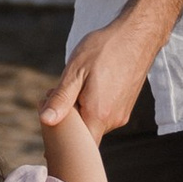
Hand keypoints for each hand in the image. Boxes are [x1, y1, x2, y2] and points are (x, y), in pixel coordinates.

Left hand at [42, 13, 156, 140]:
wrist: (137, 36)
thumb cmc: (105, 49)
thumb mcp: (76, 71)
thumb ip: (61, 99)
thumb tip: (45, 120)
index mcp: (98, 115)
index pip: (77, 145)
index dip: (60, 139)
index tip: (48, 119)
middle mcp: (113, 120)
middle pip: (83, 133)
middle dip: (66, 119)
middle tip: (53, 95)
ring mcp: (121, 114)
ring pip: (93, 122)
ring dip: (79, 110)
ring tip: (74, 86)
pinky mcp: (125, 106)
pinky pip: (103, 114)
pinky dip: (91, 106)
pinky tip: (88, 85)